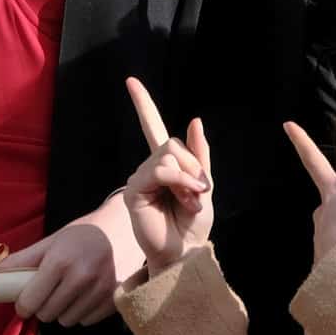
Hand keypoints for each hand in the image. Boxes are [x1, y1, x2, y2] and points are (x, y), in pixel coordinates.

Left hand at [3, 191, 141, 325]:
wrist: (127, 227)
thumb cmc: (85, 233)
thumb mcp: (53, 240)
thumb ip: (23, 259)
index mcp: (60, 261)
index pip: (30, 301)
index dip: (23, 305)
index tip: (24, 301)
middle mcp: (81, 278)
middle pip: (47, 314)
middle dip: (43, 307)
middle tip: (49, 292)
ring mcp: (100, 290)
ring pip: (67, 321)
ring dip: (63, 311)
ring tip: (69, 292)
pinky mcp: (114, 300)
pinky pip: (87, 321)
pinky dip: (82, 313)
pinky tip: (86, 295)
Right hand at [121, 76, 213, 273]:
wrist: (185, 253)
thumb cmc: (193, 224)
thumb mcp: (204, 185)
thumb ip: (199, 155)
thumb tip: (195, 120)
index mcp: (166, 164)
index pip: (152, 127)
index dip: (142, 104)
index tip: (130, 81)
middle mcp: (149, 168)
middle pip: (172, 143)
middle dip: (194, 166)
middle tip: (197, 192)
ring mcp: (139, 178)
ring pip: (168, 155)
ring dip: (188, 177)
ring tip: (189, 200)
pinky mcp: (133, 191)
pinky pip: (159, 170)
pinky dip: (178, 180)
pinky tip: (182, 197)